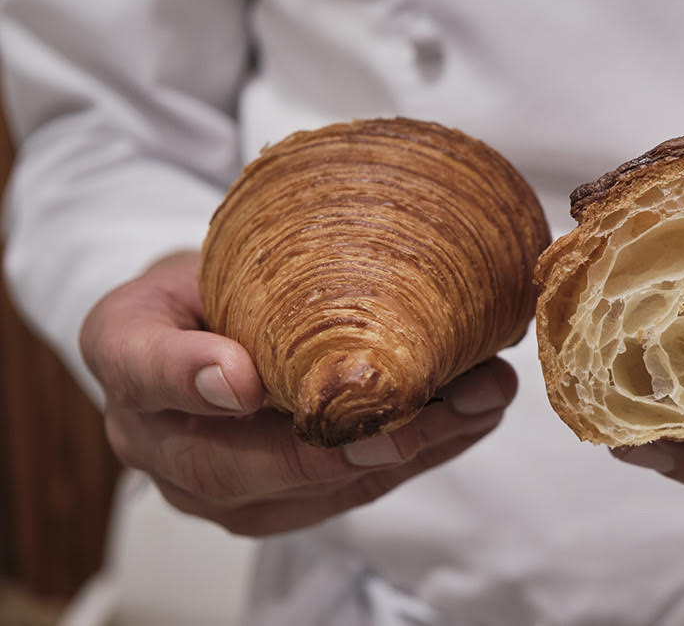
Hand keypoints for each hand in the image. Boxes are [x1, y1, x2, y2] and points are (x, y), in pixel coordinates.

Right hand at [83, 251, 514, 534]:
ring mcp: (220, 489)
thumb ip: (233, 276)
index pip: (140, 367)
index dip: (186, 376)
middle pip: (234, 464)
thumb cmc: (213, 285)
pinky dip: (425, 450)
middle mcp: (159, 442)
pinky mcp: (282, 505)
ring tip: (479, 401)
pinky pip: (353, 490)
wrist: (214, 329)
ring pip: (308, 490)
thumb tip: (286, 327)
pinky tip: (476, 414)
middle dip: (331, 447)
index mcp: (127, 356)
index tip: (241, 379)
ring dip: (408, 447)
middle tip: (404, 420)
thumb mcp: (206, 256)